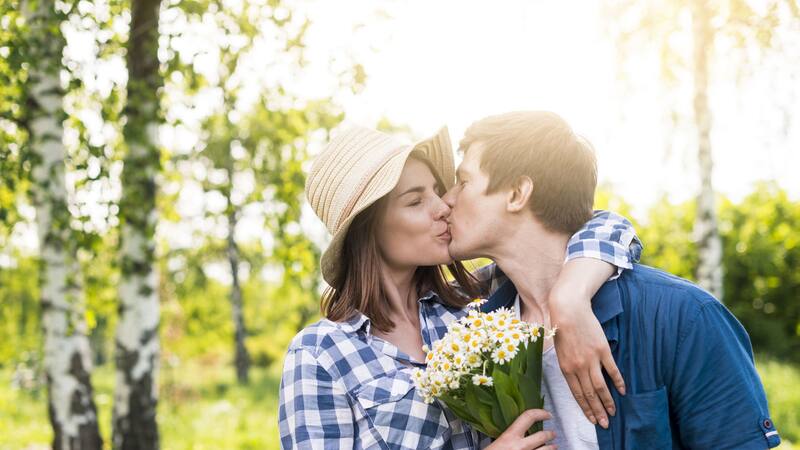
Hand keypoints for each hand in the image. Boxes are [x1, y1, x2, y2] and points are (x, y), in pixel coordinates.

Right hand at [486, 409, 555, 449]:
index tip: (546, 414)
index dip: (540, 413)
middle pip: (542, 436)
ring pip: (547, 449)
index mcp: (509, 437)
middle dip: (549, 434)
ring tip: (554, 446)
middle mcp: (521, 447)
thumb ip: (508, 438)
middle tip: (552, 434)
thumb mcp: (496, 444)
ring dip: (552, 447)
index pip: (528, 417)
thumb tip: (516, 435)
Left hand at [549, 259, 625, 428]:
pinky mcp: (602, 350)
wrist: (569, 308)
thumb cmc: (561, 327)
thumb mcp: (559, 349)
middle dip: (597, 410)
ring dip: (607, 401)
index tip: (592, 419)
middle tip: (605, 423)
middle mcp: (578, 367)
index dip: (585, 408)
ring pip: (600, 386)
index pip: (577, 394)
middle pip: (589, 394)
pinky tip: (622, 391)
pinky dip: (618, 382)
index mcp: (566, 367)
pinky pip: (612, 370)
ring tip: (613, 412)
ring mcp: (591, 359)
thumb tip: (576, 378)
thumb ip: (567, 365)